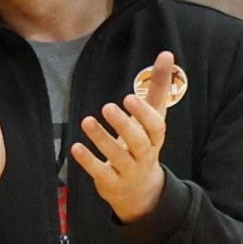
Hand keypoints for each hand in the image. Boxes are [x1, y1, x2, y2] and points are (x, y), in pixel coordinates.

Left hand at [72, 49, 173, 222]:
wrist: (140, 189)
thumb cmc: (144, 142)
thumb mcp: (153, 118)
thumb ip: (158, 88)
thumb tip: (167, 54)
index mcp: (155, 137)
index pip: (155, 126)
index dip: (144, 113)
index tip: (130, 97)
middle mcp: (145, 154)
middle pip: (138, 141)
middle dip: (124, 124)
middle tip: (107, 107)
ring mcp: (128, 170)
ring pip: (117, 156)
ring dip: (101, 139)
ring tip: (86, 121)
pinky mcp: (111, 182)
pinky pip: (100, 172)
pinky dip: (88, 160)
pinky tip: (75, 147)